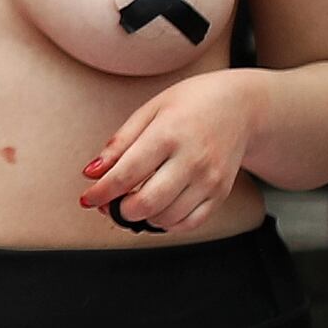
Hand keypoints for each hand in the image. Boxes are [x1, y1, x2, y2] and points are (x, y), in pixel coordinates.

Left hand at [75, 67, 261, 237]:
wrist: (241, 106)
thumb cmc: (191, 103)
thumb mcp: (149, 110)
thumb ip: (120, 143)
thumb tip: (92, 173)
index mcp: (168, 133)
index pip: (126, 174)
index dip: (101, 192)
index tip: (87, 199)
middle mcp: (192, 159)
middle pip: (146, 203)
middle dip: (120, 210)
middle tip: (110, 204)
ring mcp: (209, 179)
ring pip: (167, 218)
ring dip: (142, 218)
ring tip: (134, 203)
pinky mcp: (221, 193)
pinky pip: (190, 223)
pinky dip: (168, 223)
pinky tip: (158, 209)